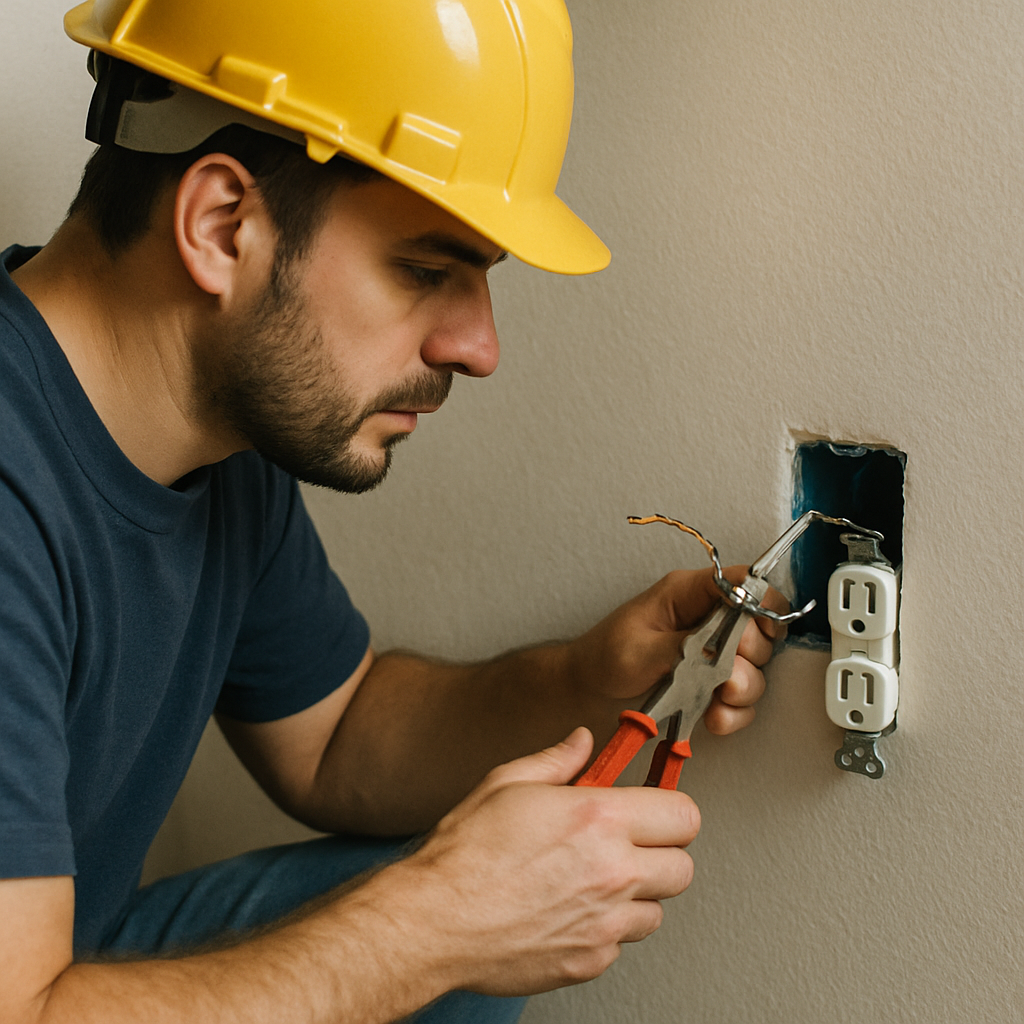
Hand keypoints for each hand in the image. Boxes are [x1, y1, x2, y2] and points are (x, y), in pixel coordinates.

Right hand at [379, 728, 699, 994]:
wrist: (436, 920)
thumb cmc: (465, 855)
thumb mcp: (507, 783)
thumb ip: (557, 760)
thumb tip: (581, 743)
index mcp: (599, 819)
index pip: (683, 815)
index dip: (671, 810)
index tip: (656, 809)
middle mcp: (612, 871)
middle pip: (682, 867)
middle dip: (661, 853)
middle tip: (630, 844)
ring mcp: (605, 922)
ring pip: (657, 910)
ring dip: (636, 895)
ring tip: (595, 879)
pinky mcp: (591, 960)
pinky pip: (622, 943)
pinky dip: (605, 929)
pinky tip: (572, 909)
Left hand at [569, 566, 788, 734]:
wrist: (589, 688)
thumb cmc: (606, 657)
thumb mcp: (640, 649)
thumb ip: (684, 646)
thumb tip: (721, 648)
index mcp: (688, 594)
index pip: (743, 581)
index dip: (762, 604)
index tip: (760, 635)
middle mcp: (707, 618)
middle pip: (758, 628)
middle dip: (749, 657)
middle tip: (726, 676)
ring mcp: (712, 651)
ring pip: (755, 667)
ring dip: (743, 689)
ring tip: (719, 700)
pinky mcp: (712, 680)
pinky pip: (741, 697)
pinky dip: (734, 711)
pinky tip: (714, 717)